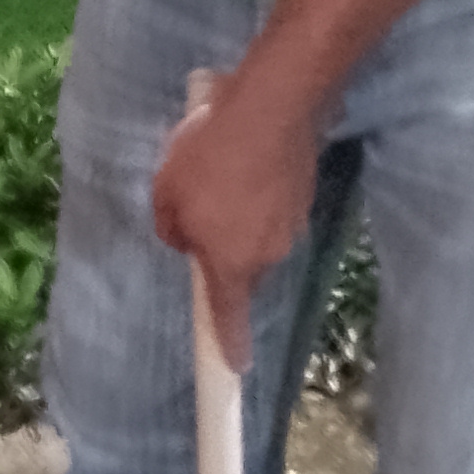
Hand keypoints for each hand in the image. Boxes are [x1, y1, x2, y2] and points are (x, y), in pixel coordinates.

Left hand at [150, 63, 317, 370]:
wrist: (272, 107)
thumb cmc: (210, 158)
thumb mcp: (167, 196)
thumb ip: (173, 230)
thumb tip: (186, 240)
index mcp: (233, 265)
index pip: (230, 318)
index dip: (230, 345)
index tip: (236, 366)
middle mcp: (270, 253)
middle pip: (244, 269)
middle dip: (225, 252)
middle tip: (200, 213)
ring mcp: (294, 223)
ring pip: (260, 234)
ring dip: (242, 217)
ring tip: (221, 175)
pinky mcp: (306, 192)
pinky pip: (275, 205)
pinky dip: (260, 193)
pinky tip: (245, 160)